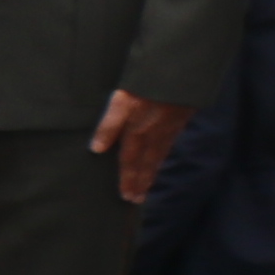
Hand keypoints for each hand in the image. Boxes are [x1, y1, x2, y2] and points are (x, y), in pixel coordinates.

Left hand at [102, 91, 190, 205]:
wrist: (179, 75)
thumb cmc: (145, 86)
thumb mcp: (120, 102)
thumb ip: (108, 126)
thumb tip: (96, 149)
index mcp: (137, 133)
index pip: (129, 162)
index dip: (127, 180)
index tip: (126, 196)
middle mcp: (154, 136)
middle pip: (145, 165)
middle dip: (140, 183)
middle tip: (136, 200)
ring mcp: (168, 131)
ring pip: (158, 159)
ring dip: (151, 175)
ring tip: (146, 189)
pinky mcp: (177, 123)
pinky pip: (167, 148)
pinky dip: (161, 160)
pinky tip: (159, 163)